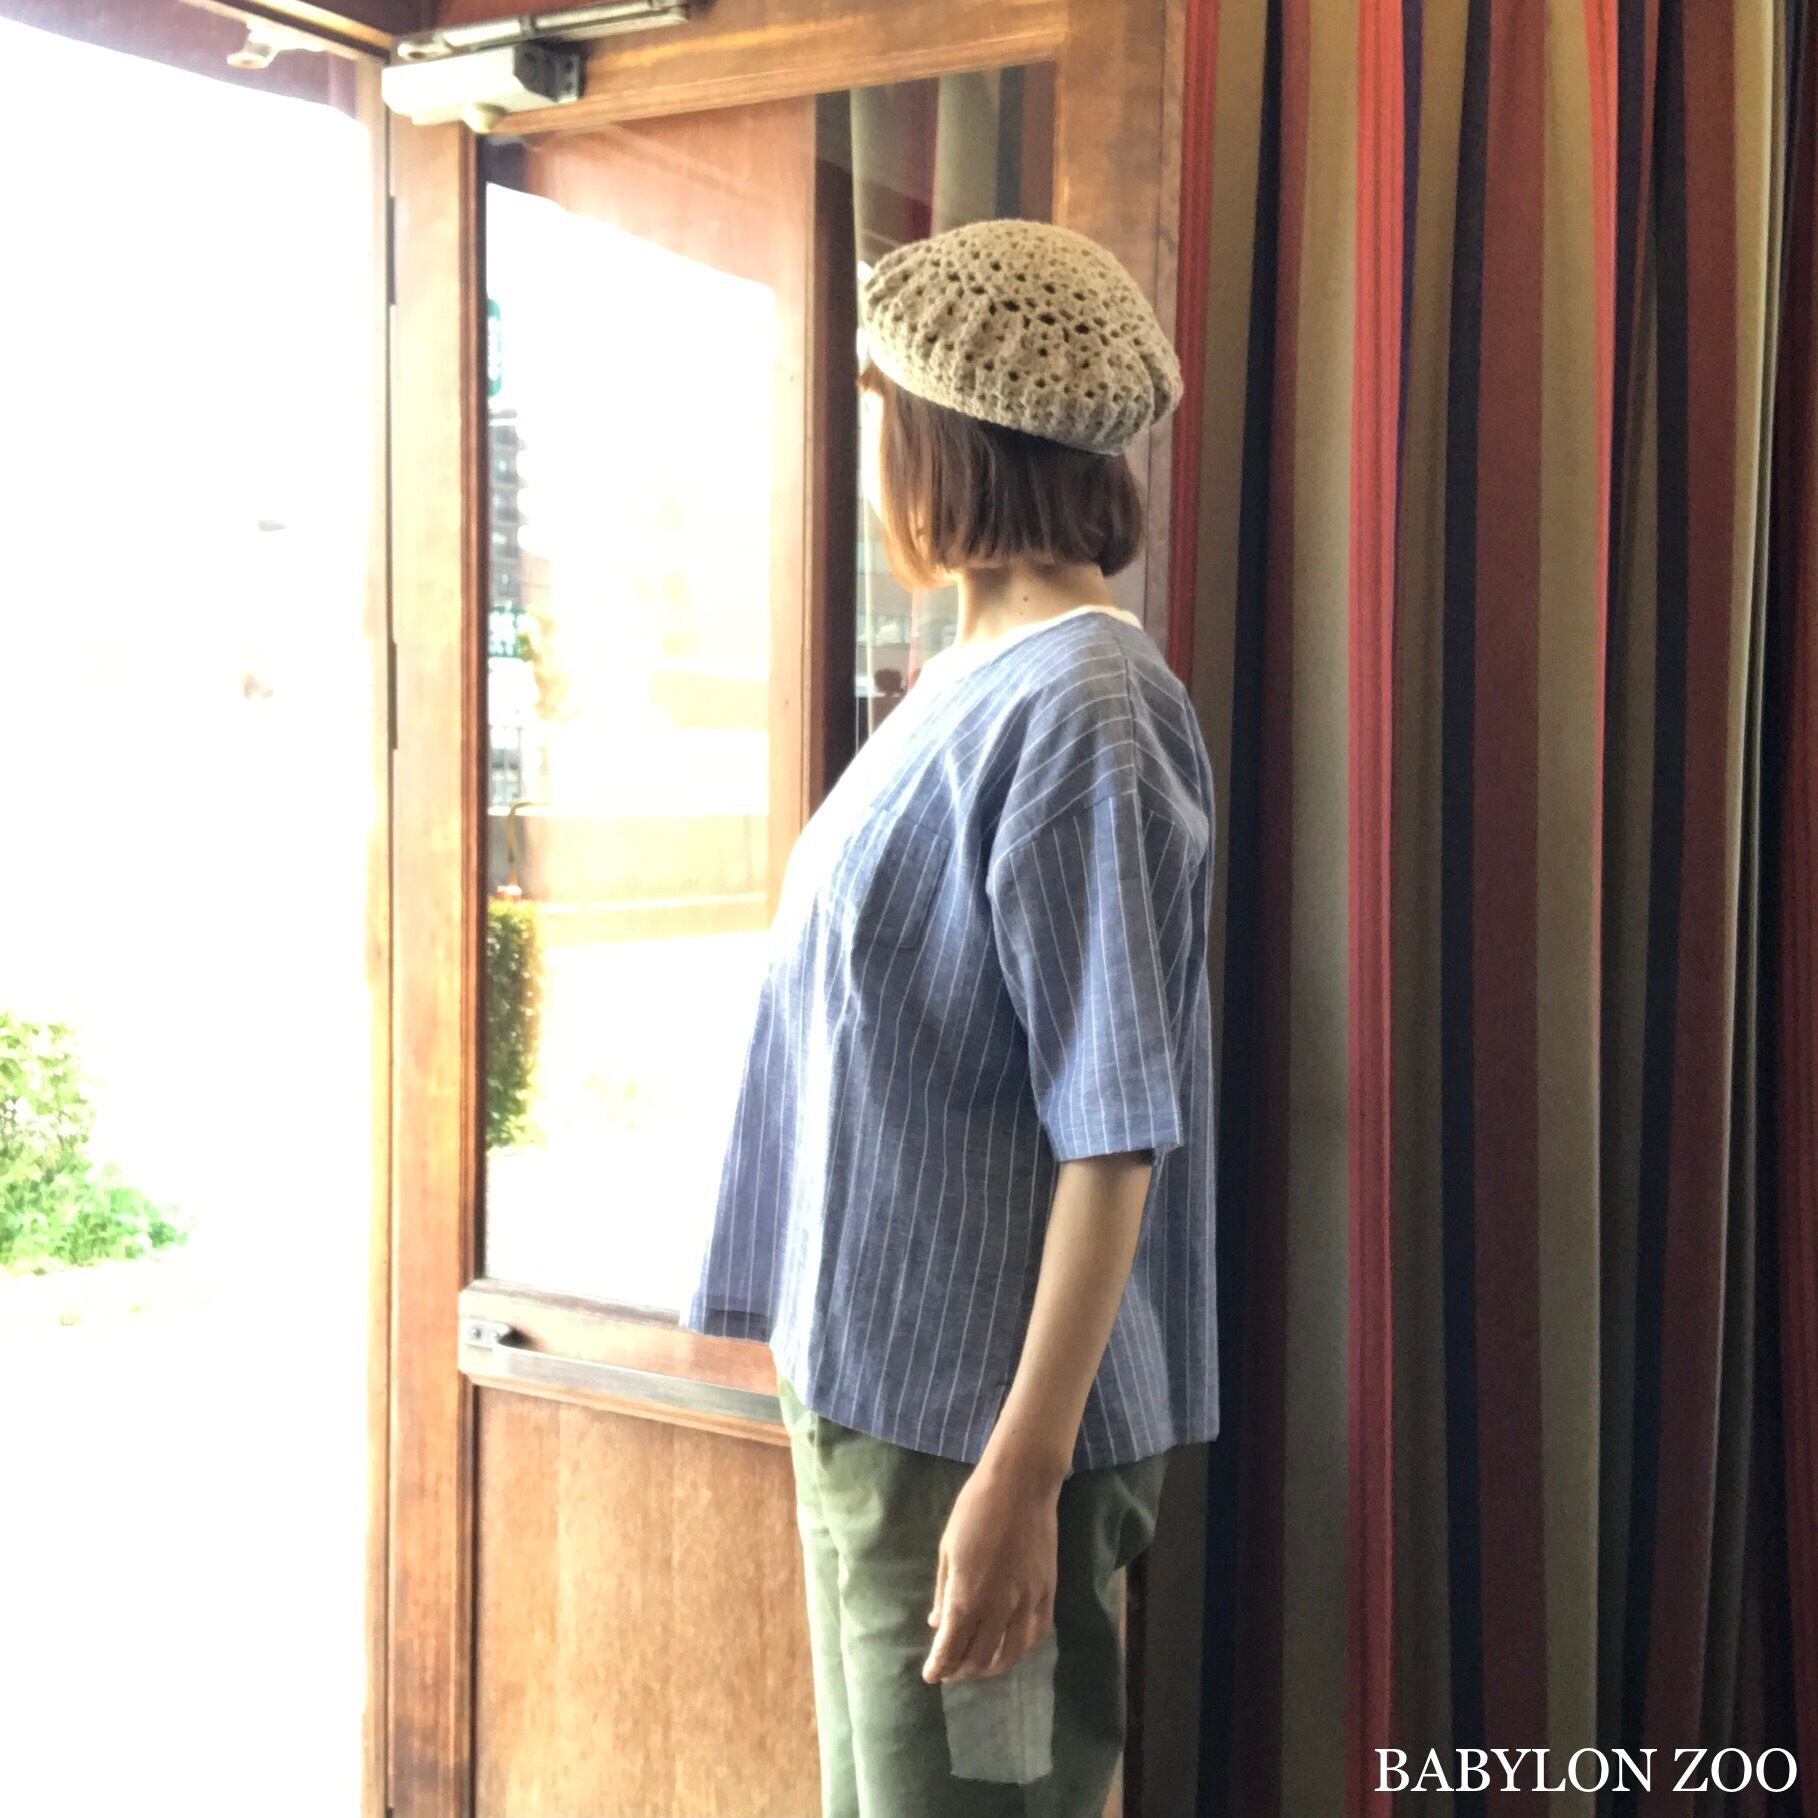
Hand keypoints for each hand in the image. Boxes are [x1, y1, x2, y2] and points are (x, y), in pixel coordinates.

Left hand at [921, 1457, 1059, 1682]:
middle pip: (979, 1657)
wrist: (1021, 1485)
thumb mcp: (948, 1549)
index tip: (931, 1676)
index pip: (952, 1647)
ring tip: (978, 1667)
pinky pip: (1036, 1635)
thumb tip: (939, 1624)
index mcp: (968, 1596)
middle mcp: (999, 1607)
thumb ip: (945, 1591)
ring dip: (991, 1667)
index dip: (940, 1666)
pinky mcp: (1048, 1593)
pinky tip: (1010, 1649)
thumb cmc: (975, 1510)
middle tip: (950, 1670)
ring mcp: (1027, 1602)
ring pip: (1010, 1653)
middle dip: (961, 1670)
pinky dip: (1020, 1650)